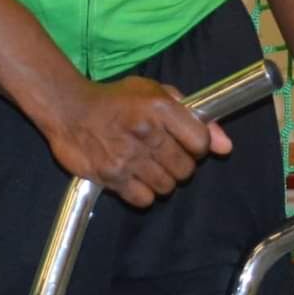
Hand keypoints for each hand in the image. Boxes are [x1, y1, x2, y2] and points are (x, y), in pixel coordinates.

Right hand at [37, 75, 230, 209]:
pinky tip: (133, 177)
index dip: (197, 147)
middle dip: (178, 165)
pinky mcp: (112, 176)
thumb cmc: (115, 100)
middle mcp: (147, 132)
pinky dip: (142, 193)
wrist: (68, 108)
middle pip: (185, 169)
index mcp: (160, 107)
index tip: (185, 143)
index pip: (200, 143)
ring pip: (167, 187)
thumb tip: (225, 147)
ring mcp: (128, 156)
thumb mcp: (156, 94)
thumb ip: (194, 118)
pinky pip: (144, 200)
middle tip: (161, 154)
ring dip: (160, 180)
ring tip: (145, 164)